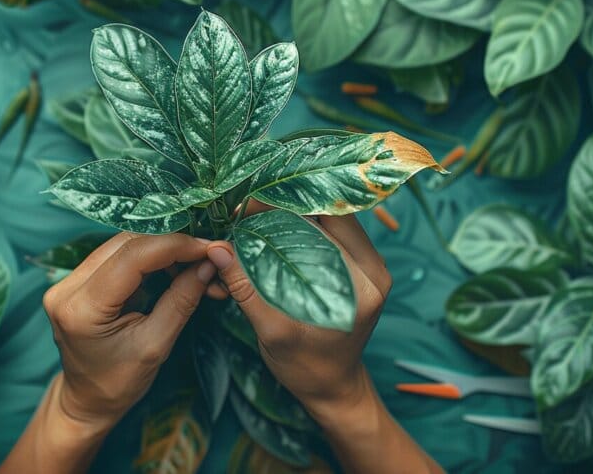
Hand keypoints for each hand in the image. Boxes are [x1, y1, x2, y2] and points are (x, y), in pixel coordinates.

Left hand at [42, 232, 214, 430]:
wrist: (87, 400)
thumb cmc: (119, 383)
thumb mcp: (156, 345)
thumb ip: (181, 300)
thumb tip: (208, 263)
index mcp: (81, 309)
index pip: (132, 257)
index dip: (174, 246)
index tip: (209, 248)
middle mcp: (67, 288)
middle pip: (126, 245)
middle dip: (171, 245)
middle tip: (207, 256)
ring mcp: (68, 281)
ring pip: (123, 245)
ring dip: (162, 250)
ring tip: (194, 265)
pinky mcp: (77, 280)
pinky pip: (117, 256)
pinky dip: (149, 258)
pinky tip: (173, 269)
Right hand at [205, 214, 390, 420]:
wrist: (332, 385)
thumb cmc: (304, 366)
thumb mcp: (271, 331)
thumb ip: (246, 288)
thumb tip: (218, 249)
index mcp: (359, 285)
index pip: (323, 223)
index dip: (282, 206)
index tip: (246, 208)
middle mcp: (374, 269)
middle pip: (327, 215)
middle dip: (282, 208)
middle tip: (244, 213)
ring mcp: (372, 264)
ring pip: (327, 218)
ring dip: (290, 214)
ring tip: (255, 220)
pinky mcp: (362, 264)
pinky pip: (330, 231)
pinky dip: (301, 226)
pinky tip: (274, 230)